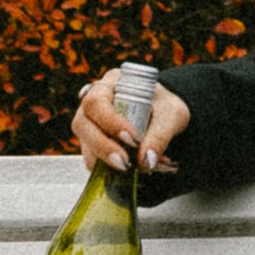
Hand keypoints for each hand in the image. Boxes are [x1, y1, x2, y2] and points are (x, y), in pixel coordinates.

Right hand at [70, 71, 189, 176]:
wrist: (165, 117)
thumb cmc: (165, 107)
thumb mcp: (171, 114)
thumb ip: (160, 135)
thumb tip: (146, 161)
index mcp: (111, 84)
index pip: (97, 101)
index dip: (109, 122)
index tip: (131, 138)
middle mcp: (94, 103)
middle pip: (82, 124)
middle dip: (103, 147)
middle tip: (125, 163)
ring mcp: (90, 125)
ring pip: (85, 146)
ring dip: (108, 162)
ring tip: (140, 167)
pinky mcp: (93, 145)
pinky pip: (94, 161)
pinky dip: (112, 170)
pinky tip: (136, 169)